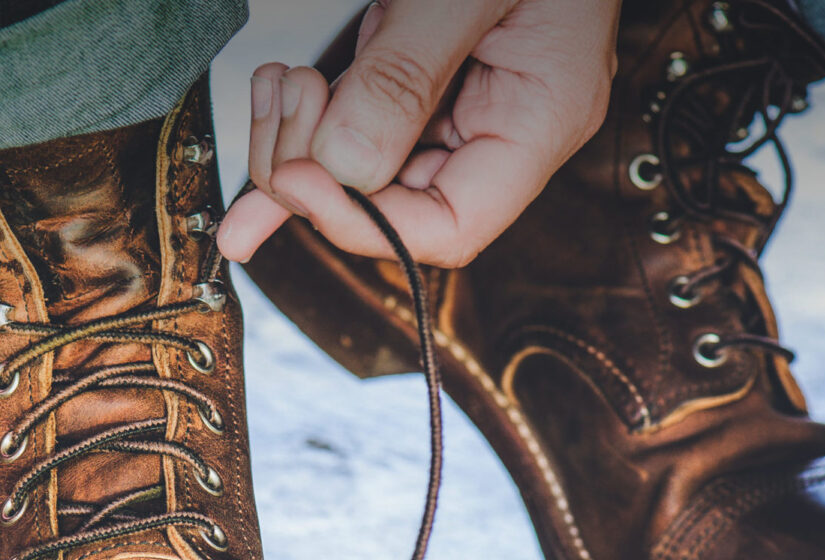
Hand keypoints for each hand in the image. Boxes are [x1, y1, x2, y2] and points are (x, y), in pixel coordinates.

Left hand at [219, 0, 620, 267]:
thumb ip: (405, 75)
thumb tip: (344, 163)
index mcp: (541, 115)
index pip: (453, 226)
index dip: (364, 222)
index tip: (296, 180)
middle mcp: (507, 119)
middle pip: (400, 202)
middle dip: (320, 169)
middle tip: (283, 106)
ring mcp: (469, 95)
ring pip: (372, 164)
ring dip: (307, 138)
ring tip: (283, 84)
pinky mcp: (431, 68)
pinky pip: (368, 117)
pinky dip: (318, 113)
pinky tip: (285, 93)